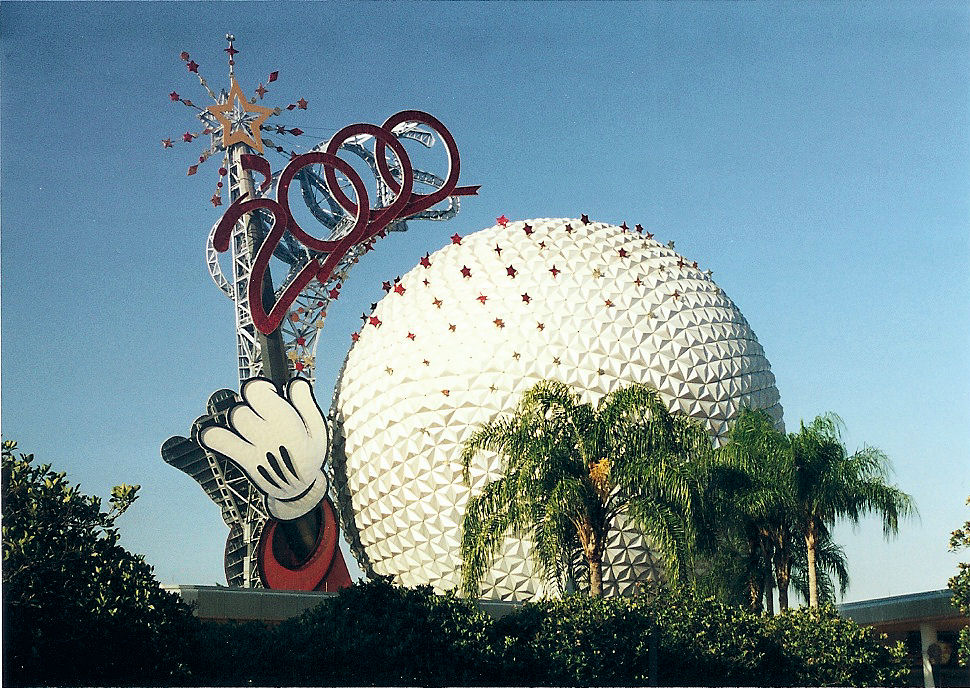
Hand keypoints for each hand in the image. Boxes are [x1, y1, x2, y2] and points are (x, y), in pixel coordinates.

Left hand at [199, 378, 329, 520]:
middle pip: (244, 405)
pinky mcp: (244, 460)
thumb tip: (295, 382)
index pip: (256, 392)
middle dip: (251, 403)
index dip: (261, 387)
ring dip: (240, 416)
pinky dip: (212, 436)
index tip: (269, 394)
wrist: (299, 490)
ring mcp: (254, 448)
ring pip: (235, 419)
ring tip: (251, 423)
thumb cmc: (308, 455)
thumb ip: (306, 404)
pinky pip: (220, 443)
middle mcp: (268, 435)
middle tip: (262, 411)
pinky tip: (208, 432)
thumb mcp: (317, 430)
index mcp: (287, 424)